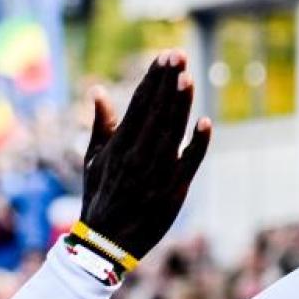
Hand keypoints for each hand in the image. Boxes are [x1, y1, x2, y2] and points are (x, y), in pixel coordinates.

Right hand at [81, 50, 211, 257]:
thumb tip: (98, 90)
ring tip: (188, 76)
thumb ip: (101, 124)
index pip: (138, 104)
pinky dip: (197, 143)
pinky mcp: (173, 191)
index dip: (152, 79)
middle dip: (167, 82)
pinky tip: (205, 122)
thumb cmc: (100, 197)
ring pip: (172, 132)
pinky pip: (189, 163)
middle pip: (156, 112)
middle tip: (178, 54)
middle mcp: (136, 157)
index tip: (163, 56)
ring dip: (180, 104)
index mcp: (118, 147)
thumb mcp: (93, 160)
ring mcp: (156, 174)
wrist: (106, 243)